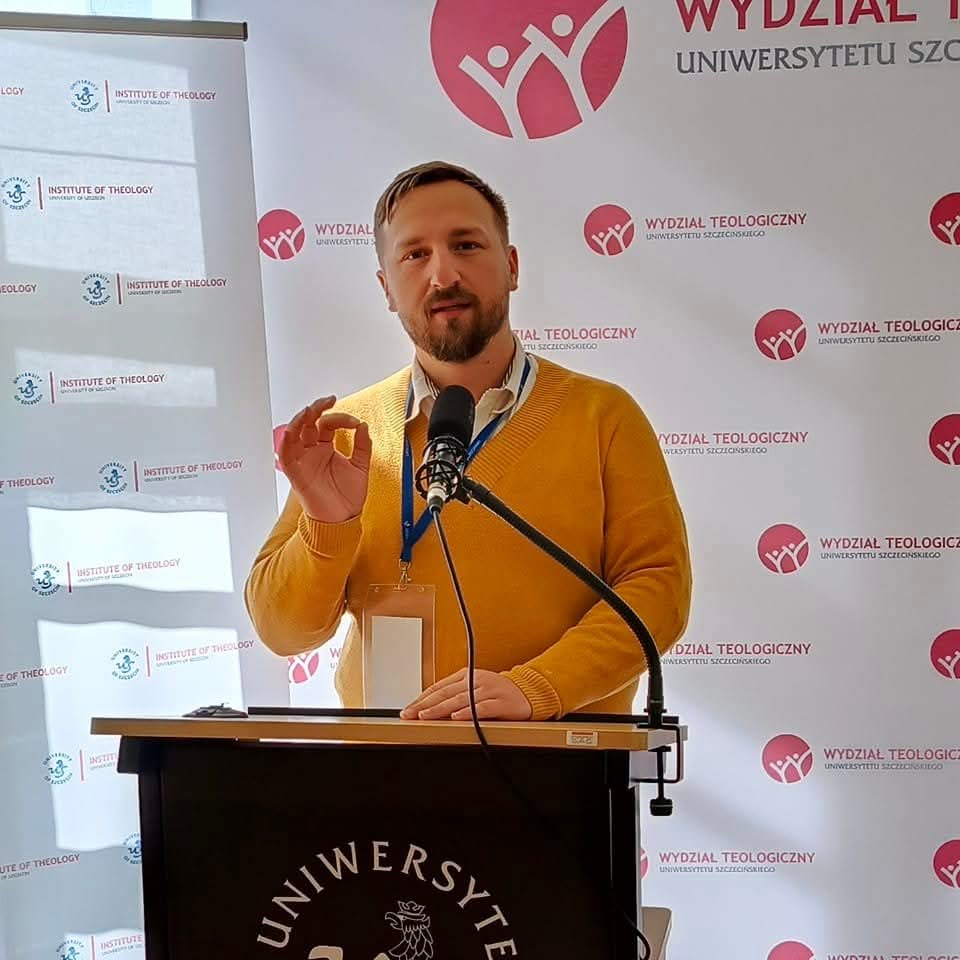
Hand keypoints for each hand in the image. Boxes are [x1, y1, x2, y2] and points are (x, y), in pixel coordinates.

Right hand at [278, 397, 371, 522]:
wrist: (343, 519)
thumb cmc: (348, 496)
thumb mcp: (361, 466)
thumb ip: (363, 445)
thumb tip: (363, 425)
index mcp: (325, 448)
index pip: (327, 424)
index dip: (340, 418)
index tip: (355, 422)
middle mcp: (312, 452)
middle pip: (307, 423)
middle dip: (316, 409)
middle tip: (328, 400)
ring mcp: (303, 461)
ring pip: (294, 434)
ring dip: (299, 420)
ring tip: (310, 410)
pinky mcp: (296, 473)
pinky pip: (286, 455)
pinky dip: (286, 442)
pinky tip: (292, 431)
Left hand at [401, 668, 532, 720]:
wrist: (527, 691)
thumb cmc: (497, 692)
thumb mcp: (474, 688)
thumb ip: (455, 694)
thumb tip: (429, 706)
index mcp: (466, 675)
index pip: (438, 687)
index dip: (421, 698)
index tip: (408, 709)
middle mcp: (475, 680)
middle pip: (445, 693)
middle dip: (425, 705)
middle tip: (410, 714)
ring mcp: (488, 690)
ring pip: (460, 700)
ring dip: (440, 709)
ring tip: (425, 716)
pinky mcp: (501, 702)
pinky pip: (482, 707)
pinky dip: (468, 712)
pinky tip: (456, 717)